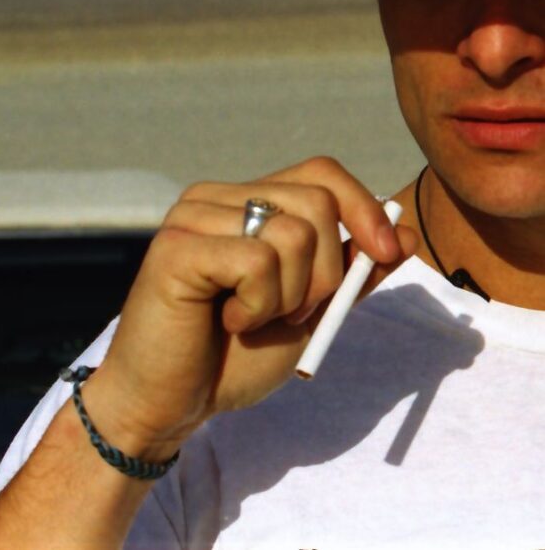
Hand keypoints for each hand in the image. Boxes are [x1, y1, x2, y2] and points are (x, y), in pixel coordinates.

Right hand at [91, 157, 416, 452]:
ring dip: (292, 296)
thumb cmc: (235, 356)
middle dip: (327, 274)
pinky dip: (259, 305)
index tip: (386, 253)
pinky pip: (257, 261)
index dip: (363, 206)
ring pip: (292, 233)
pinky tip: (228, 321)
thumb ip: (352, 271)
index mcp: (249, 203)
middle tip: (290, 313)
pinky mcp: (176, 245)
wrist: (172, 403)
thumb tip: (402, 231)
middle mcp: (219, 197)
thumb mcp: (311, 311)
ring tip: (254, 318)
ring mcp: (194, 215)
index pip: (321, 172)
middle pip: (317, 202)